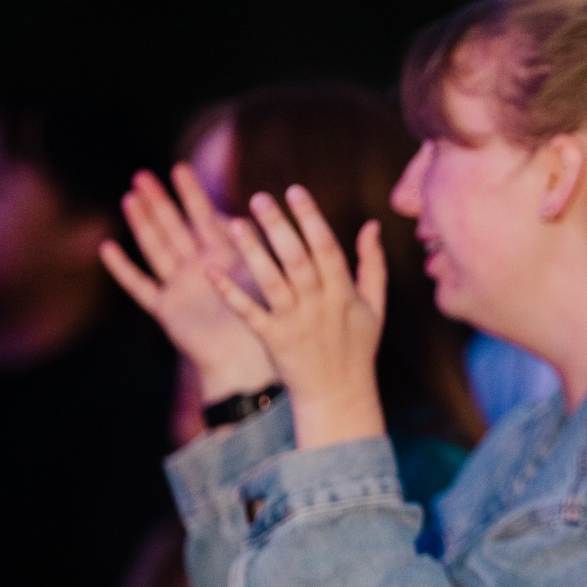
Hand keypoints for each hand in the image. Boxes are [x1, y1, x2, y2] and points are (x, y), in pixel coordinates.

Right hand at [100, 166, 278, 402]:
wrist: (254, 361)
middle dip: (162, 201)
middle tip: (144, 173)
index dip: (194, 195)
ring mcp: (180, 287)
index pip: (206, 218)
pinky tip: (107, 248)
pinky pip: (140, 286)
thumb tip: (254, 219)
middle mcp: (199, 268)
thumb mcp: (262, 278)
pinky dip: (123, 269)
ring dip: (143, 223)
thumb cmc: (269, 321)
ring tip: (129, 197)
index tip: (182, 168)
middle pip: (176, 227)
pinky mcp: (167, 310)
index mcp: (226, 259)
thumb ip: (255, 250)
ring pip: (157, 247)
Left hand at [211, 186, 386, 449]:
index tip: (294, 191)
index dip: (311, 218)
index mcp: (344, 293)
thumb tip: (372, 224)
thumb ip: (372, 264)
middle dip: (280, 228)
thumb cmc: (357, 348)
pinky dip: (231, 293)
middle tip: (260, 197)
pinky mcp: (273, 341)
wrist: (339, 395)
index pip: (327, 248)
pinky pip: (250, 314)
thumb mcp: (375, 306)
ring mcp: (295, 323)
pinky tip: (211, 271)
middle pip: (298, 260)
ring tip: (235, 223)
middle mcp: (320, 305)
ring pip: (273, 282)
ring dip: (253, 253)